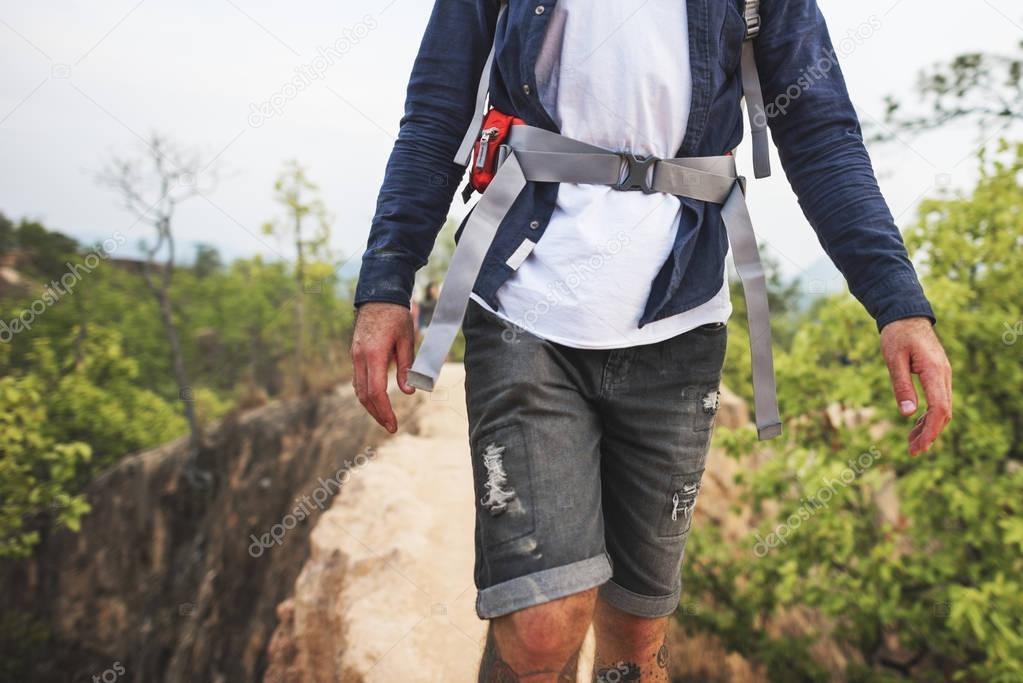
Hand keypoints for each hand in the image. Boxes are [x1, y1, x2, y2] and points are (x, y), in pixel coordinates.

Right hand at [351, 302, 415, 432]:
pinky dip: (366, 393)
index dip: (385, 411)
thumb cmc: (396, 316)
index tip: (393, 424)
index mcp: (373, 354)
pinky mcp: (355, 354)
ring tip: (384, 417)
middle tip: (391, 426)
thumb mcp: (407, 340)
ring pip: (358, 389)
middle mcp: (359, 358)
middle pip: (364, 395)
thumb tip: (408, 392)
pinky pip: (358, 379)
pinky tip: (377, 400)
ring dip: (370, 406)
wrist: (378, 295)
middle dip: (377, 413)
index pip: (376, 392)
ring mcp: (354, 356)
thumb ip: (406, 366)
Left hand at [880, 316, 951, 455]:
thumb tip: (907, 413)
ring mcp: (943, 375)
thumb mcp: (893, 359)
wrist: (906, 315)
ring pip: (942, 408)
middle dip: (929, 434)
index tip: (918, 446)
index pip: (939, 408)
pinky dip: (928, 415)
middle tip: (912, 451)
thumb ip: (901, 385)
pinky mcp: (937, 375)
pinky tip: (914, 424)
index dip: (930, 430)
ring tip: (911, 443)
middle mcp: (943, 375)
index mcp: (933, 370)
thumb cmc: (897, 335)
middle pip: (943, 412)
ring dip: (928, 427)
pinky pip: (938, 400)